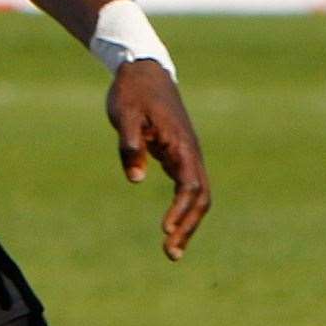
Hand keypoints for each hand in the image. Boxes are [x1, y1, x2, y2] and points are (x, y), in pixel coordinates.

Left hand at [107, 61, 211, 261]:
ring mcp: (187, 155)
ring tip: (171, 250)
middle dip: (188, 227)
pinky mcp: (179, 156)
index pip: (189, 186)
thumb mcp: (124, 115)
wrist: (143, 71)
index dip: (180, 210)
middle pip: (201, 198)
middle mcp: (190, 153)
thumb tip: (136, 179)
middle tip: (170, 254)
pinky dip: (182, 210)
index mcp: (181, 144)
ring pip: (197, 196)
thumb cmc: (133, 93)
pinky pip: (188, 189)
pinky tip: (170, 228)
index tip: (166, 230)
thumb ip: (130, 145)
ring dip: (187, 223)